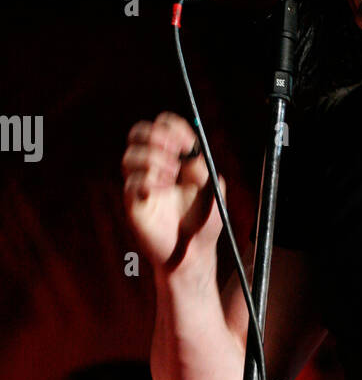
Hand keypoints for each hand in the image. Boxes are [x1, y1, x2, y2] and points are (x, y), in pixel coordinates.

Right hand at [122, 112, 224, 271]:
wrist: (195, 253)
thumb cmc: (206, 222)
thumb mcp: (213, 189)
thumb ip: (202, 166)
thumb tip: (190, 150)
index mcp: (176, 158)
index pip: (164, 127)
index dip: (172, 127)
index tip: (187, 140)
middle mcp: (156, 166)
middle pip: (139, 133)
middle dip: (155, 135)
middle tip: (174, 149)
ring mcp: (142, 183)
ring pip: (131, 155)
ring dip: (153, 158)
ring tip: (172, 175)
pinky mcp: (134, 202)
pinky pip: (132, 181)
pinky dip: (148, 179)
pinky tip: (163, 188)